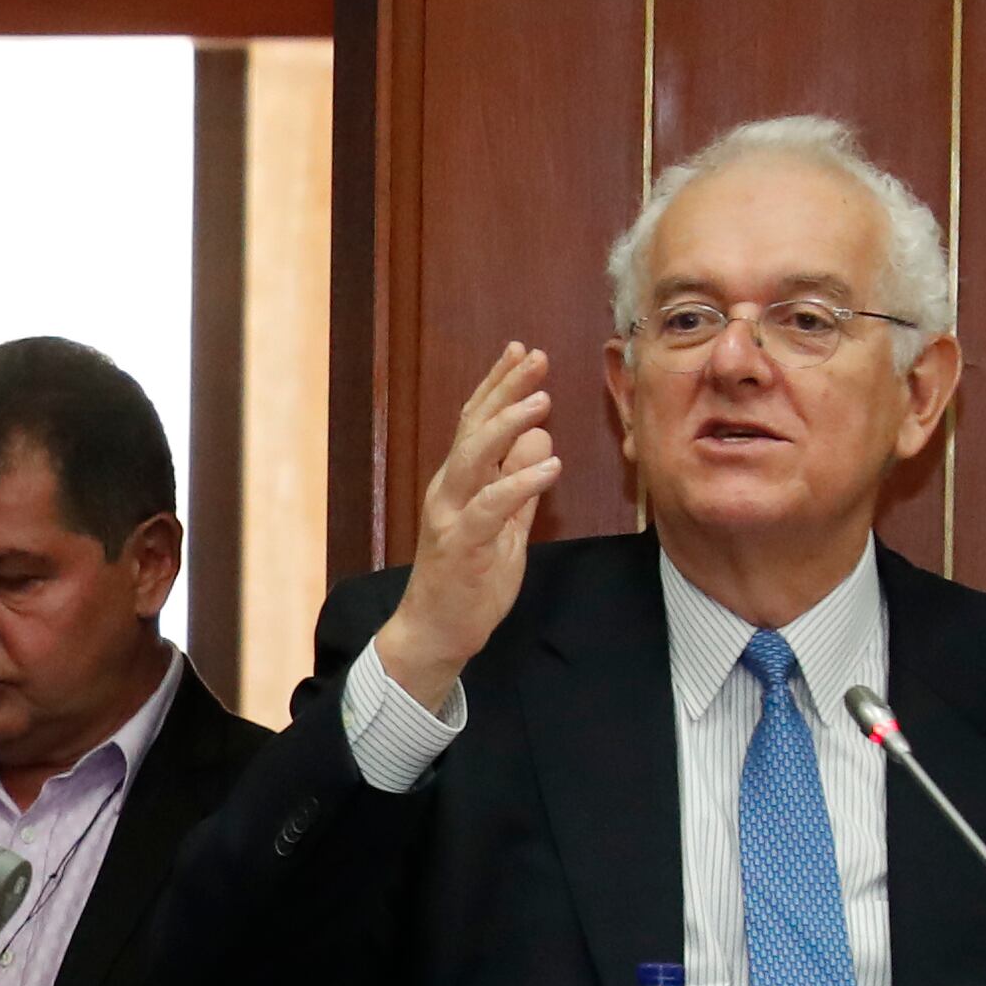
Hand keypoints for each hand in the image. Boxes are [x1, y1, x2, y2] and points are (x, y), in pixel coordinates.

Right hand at [370, 343, 559, 717]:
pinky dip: (519, 483)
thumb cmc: (469, 581)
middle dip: (505, 389)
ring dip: (508, 426)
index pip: (476, 422)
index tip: (523, 352)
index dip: (498, 385)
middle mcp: (449, 490)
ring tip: (541, 402)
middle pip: (474, 428)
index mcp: (459, 482)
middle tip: (535, 358)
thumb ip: (519, 483)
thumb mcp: (505, 526)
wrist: (436, 632)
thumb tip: (538, 438)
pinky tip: (549, 466)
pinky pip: (491, 507)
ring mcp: (451, 515)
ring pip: (474, 458)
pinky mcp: (461, 544)